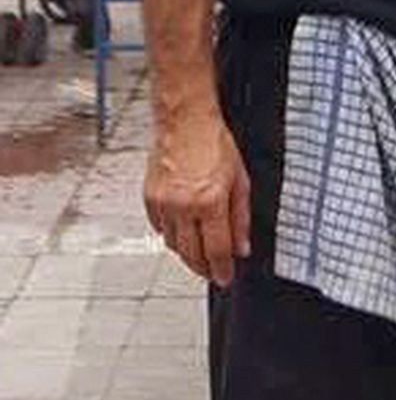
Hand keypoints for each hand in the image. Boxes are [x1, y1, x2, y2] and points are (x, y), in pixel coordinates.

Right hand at [145, 110, 250, 286]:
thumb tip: (242, 246)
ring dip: (187, 253)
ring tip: (199, 253)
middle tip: (212, 271)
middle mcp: (184, 206)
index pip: (216, 250)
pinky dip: (171, 234)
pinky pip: (159, 228)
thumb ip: (241, 217)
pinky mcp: (149, 198)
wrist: (185, 121)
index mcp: (210, 201)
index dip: (222, 269)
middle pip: (192, 254)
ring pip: (173, 245)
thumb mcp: (240, 180)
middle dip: (203, 268)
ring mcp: (164, 203)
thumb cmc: (214, 143)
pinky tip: (182, 231)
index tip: (225, 278)